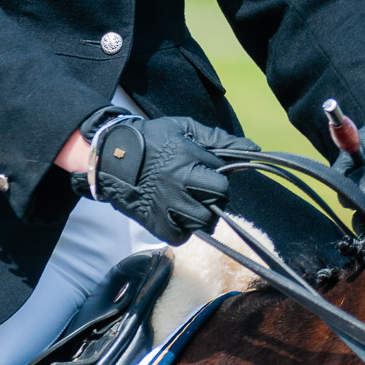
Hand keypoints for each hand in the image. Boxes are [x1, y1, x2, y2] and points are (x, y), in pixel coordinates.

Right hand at [72, 115, 256, 245]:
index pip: (221, 178)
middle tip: (203, 190)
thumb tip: (253, 149)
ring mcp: (167, 206)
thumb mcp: (183, 129)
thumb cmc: (151, 140)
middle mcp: (179, 185)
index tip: (205, 171)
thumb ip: (217, 139)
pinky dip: (184, 229)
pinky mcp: (156, 224)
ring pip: (203, 221)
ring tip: (192, 203)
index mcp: (187, 160)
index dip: (217, 175)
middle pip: (218, 200)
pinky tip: (178, 216)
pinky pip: (182, 236)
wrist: (110, 157)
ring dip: (202, 213)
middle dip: (216, 195)